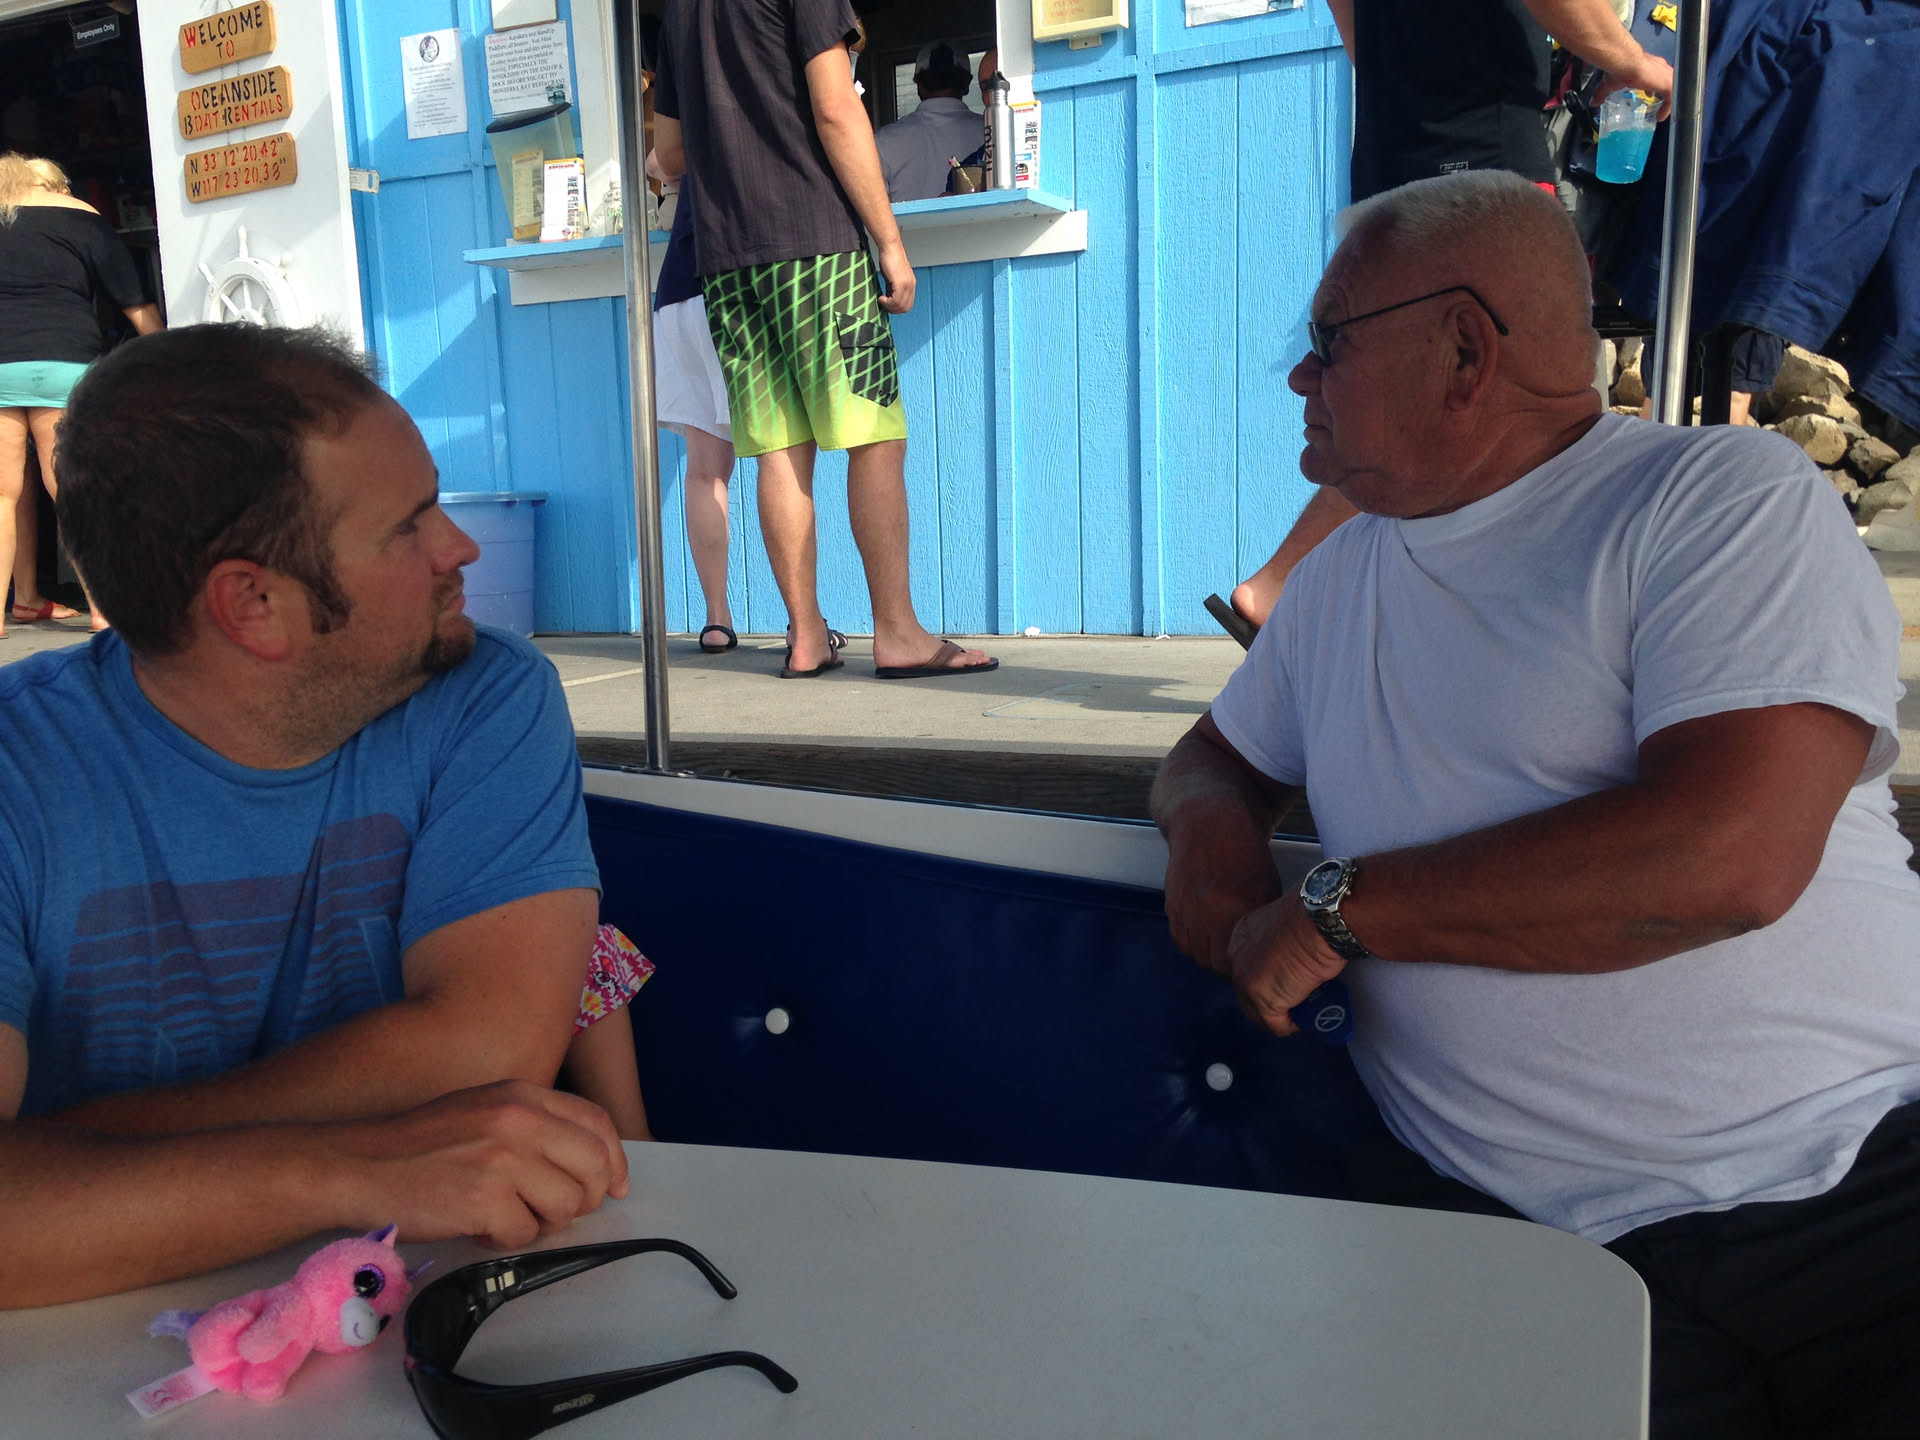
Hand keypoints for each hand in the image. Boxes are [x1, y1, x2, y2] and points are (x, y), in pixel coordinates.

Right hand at [332, 1080, 630, 1250]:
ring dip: (541, 1222)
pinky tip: (477, 1225)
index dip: (615, 1161)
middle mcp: (520, 1120)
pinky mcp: (485, 1199)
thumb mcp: (485, 1111)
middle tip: (552, 1211)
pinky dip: (504, 1238)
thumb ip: (537, 1128)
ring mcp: (504, 1159)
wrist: (359, 1164)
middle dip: (584, 1200)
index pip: (597, 1124)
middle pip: (594, 1169)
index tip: (615, 1187)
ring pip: (566, 1207)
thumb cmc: (421, 1144)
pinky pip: (525, 1234)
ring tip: (505, 1214)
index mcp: (523, 1095)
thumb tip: (593, 1167)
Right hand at [875, 240, 915, 314]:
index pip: (908, 304)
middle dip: (893, 309)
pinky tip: (881, 297)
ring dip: (890, 306)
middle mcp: (911, 285)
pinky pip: (896, 300)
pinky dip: (888, 302)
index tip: (887, 304)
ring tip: (882, 300)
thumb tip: (887, 298)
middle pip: (906, 307)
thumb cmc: (889, 258)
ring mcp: (907, 284)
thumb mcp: (892, 277)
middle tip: (884, 304)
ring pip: (901, 305)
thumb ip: (892, 288)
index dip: (897, 308)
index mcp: (910, 284)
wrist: (890, 247)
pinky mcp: (901, 283)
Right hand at [1163, 824, 1283, 976]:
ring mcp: (1187, 912)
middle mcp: (1208, 914)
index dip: (1245, 963)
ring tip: (1220, 940)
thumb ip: (1263, 919)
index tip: (1252, 958)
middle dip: (1226, 961)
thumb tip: (1267, 947)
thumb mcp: (1268, 885)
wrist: (1208, 823)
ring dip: (1207, 952)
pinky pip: (1180, 938)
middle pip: (1214, 962)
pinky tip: (1204, 928)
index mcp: (1238, 910)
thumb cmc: (1244, 852)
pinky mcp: (1172, 906)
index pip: (1238, 961)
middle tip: (1237, 951)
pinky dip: (1191, 939)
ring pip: (1195, 953)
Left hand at [1222, 896, 1348, 1037]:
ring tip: (1304, 1009)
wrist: (1320, 920)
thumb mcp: (1287, 925)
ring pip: (1258, 1013)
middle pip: (1246, 992)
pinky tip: (1306, 1017)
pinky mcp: (1261, 998)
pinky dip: (1293, 1025)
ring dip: (1282, 1014)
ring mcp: (1245, 979)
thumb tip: (1291, 963)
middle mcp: (1236, 956)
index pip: (1247, 967)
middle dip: (1272, 999)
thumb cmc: (1315, 916)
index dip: (1268, 979)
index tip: (1286, 983)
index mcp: (1242, 934)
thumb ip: (1280, 944)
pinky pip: (1276, 1025)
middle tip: (1296, 999)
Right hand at [1595, 49, 1674, 121]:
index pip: (1655, 75)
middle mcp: (1660, 68)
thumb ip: (1602, 93)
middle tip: (1656, 105)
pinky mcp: (1668, 83)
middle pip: (1666, 81)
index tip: (1649, 94)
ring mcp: (1665, 75)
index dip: (1653, 86)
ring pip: (1672, 89)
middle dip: (1662, 93)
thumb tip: (1593, 102)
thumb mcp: (1609, 83)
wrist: (1627, 62)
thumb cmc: (1620, 67)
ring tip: (1661, 113)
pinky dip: (1668, 109)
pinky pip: (1672, 98)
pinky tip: (1661, 117)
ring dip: (1667, 102)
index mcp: (1649, 65)